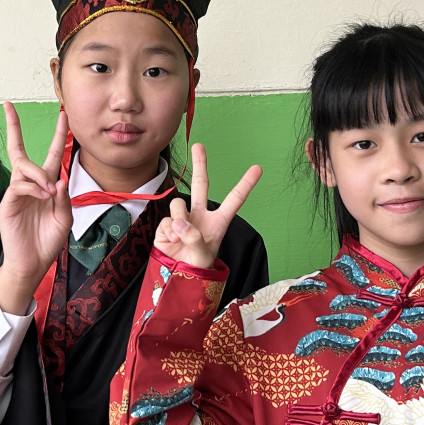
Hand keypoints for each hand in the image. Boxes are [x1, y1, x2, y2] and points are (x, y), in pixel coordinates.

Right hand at [0, 103, 71, 313]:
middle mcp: (30, 184)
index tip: (63, 114)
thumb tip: (60, 179)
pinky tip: (42, 196)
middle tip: (8, 106)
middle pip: (19, 150)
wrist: (33, 264)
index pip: (51, 154)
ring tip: (49, 191)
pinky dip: (32, 187)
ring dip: (38, 174)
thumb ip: (64, 199)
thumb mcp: (64, 219)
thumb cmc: (48, 241)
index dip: (58, 134)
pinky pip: (18, 186)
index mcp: (46, 185)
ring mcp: (17, 193)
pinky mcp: (8, 203)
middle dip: (14, 127)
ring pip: (22, 166)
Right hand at [154, 143, 260, 268]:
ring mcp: (182, 219)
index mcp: (218, 222)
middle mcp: (200, 216)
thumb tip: (179, 222)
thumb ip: (194, 238)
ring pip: (178, 205)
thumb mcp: (203, 257)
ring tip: (181, 239)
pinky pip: (166, 220)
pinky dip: (169, 232)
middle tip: (198, 145)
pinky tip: (172, 242)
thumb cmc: (197, 269)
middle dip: (199, 164)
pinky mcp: (166, 225)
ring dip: (179, 220)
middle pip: (201, 185)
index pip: (234, 200)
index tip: (258, 168)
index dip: (246, 184)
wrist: (177, 279)